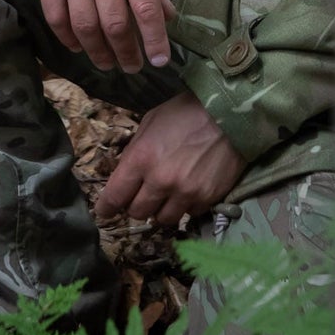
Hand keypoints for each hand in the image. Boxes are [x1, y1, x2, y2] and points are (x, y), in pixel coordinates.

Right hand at [32, 0, 173, 72]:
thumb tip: (168, 19)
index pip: (145, 8)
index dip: (154, 39)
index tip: (159, 61)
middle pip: (115, 24)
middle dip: (126, 53)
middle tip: (132, 67)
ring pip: (85, 26)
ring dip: (98, 52)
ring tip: (108, 63)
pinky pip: (56, 17)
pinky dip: (68, 38)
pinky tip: (79, 47)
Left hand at [95, 91, 246, 226]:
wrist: (229, 115)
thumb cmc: (185, 113)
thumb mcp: (151, 122)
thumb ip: (135, 151)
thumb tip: (126, 174)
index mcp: (141, 159)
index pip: (115, 196)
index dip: (106, 207)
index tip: (104, 211)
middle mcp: (160, 181)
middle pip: (137, 212)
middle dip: (136, 205)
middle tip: (142, 195)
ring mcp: (185, 193)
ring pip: (162, 220)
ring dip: (160, 210)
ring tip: (166, 196)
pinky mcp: (206, 200)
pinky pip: (188, 215)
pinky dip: (185, 207)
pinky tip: (189, 191)